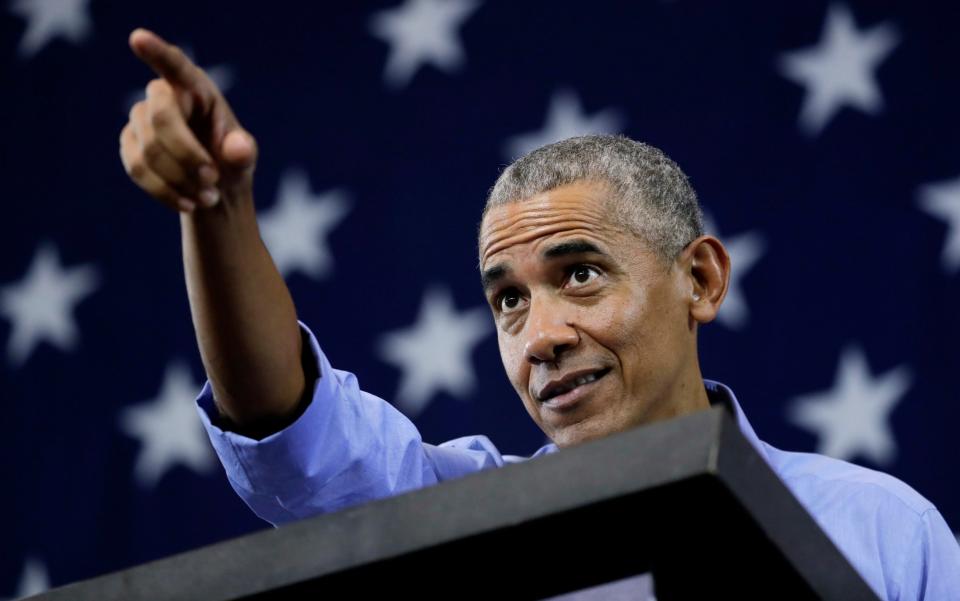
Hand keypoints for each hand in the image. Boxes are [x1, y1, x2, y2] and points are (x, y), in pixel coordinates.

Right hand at [119, 28, 257, 212]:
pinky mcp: (129, 144)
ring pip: (148, 150)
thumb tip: (238, 148)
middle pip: (160, 117)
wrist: (212, 189)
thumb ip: (243, 152)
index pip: (175, 65)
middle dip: (186, 154)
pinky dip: (165, 192)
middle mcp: (163, 96)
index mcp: (196, 88)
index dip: (156, 52)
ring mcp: (140, 119)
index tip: (138, 38)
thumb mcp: (244, 158)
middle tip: (213, 181)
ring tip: (208, 198)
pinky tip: (188, 203)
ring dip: (180, 180)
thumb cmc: (231, 163)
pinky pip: (137, 169)